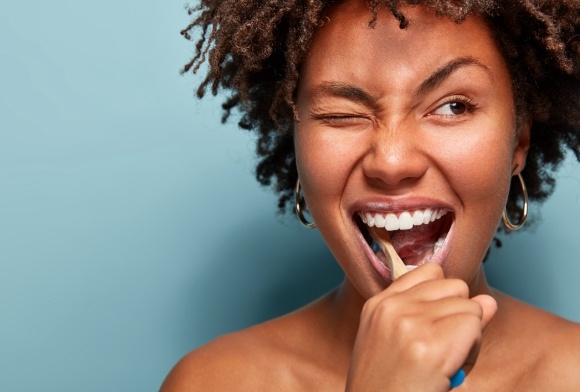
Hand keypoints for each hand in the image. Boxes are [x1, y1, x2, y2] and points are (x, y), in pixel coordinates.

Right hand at [345, 263, 496, 391]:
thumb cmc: (389, 388)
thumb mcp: (401, 344)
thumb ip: (440, 315)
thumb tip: (488, 301)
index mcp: (378, 305)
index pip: (430, 272)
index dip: (444, 299)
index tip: (434, 327)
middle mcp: (392, 307)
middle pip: (456, 286)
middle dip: (460, 316)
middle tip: (441, 351)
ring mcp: (409, 323)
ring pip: (471, 307)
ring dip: (469, 337)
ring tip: (444, 364)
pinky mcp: (429, 344)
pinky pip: (474, 326)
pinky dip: (472, 351)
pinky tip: (450, 370)